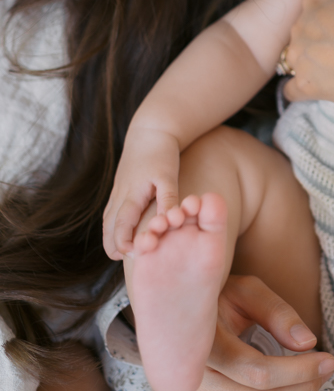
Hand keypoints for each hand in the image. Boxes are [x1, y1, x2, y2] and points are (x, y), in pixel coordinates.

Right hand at [103, 127, 180, 258]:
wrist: (151, 130)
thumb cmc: (162, 153)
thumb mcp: (168, 177)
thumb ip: (168, 200)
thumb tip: (169, 222)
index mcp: (130, 196)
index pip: (120, 228)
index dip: (123, 245)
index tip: (132, 257)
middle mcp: (119, 196)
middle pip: (109, 229)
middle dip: (113, 246)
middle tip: (125, 261)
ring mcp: (117, 192)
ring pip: (107, 221)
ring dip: (111, 237)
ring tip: (122, 253)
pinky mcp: (119, 187)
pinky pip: (110, 212)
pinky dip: (112, 226)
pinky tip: (121, 233)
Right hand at [161, 275, 333, 390]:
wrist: (173, 314)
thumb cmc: (216, 299)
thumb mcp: (246, 291)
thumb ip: (277, 312)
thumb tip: (308, 342)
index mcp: (199, 344)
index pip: (258, 372)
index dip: (300, 371)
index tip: (328, 360)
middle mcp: (185, 381)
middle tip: (323, 374)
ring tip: (300, 384)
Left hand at [284, 0, 333, 108]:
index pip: (322, 1)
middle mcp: (301, 28)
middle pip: (313, 29)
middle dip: (330, 33)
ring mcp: (303, 60)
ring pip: (301, 57)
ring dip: (317, 59)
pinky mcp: (310, 88)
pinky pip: (295, 89)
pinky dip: (306, 87)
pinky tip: (324, 84)